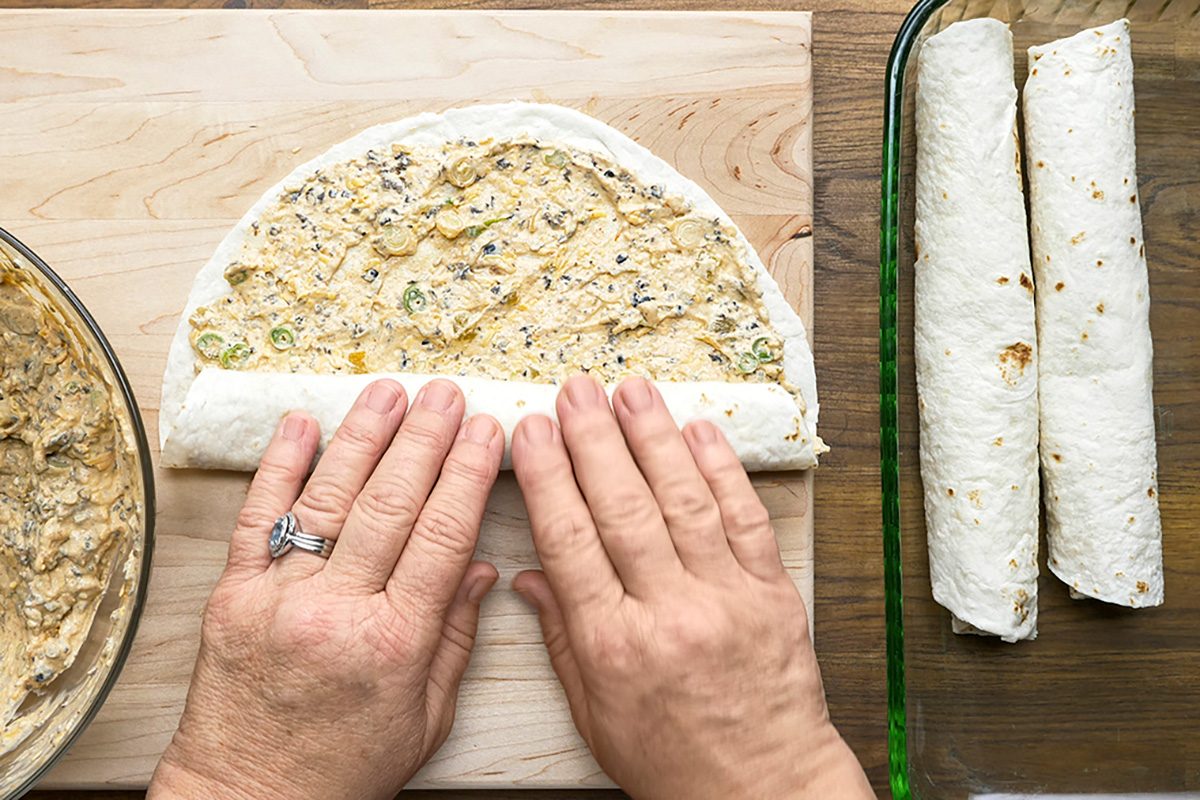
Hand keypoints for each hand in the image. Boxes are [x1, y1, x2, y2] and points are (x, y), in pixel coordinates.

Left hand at [149, 379, 503, 799]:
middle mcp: (336, 611)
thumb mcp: (425, 717)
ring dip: (363, 437)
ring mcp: (278, 598)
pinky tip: (302, 424)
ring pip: (328, 499)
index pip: (440, 537)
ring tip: (390, 392)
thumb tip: (480, 567)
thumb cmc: (345, 768)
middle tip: (447, 395)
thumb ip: (455, 638)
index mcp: (394, 643)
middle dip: (424, 440)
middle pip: (390, 505)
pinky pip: (258, 519)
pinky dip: (278, 467)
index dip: (466, 476)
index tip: (486, 434)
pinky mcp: (233, 596)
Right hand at [510, 375, 872, 798]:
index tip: (533, 432)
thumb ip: (561, 639)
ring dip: (655, 438)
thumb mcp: (594, 715)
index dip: (550, 478)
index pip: (570, 541)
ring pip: (684, 501)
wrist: (762, 789)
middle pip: (623, 508)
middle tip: (575, 391)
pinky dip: (723, 471)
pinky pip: (744, 520)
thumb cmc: (672, 761)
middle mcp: (669, 613)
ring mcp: (725, 599)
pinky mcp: (772, 595)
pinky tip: (699, 430)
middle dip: (595, 440)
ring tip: (631, 390)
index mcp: (614, 646)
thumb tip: (527, 577)